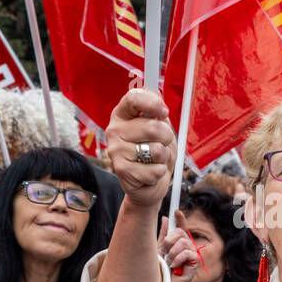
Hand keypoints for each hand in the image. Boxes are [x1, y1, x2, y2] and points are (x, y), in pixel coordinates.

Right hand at [106, 89, 174, 208]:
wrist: (150, 182)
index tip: (163, 112)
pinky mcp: (121, 170)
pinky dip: (158, 173)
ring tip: (154, 160)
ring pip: (156, 150)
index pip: (133, 98)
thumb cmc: (155, 153)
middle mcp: (115, 129)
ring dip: (163, 158)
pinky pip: (154, 169)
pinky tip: (149, 173)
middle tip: (161, 145)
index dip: (152, 103)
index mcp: (123, 114)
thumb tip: (160, 107)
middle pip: (153, 126)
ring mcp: (115, 150)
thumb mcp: (161, 129)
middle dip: (166, 138)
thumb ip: (159, 115)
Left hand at [158, 212, 199, 281]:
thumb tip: (166, 219)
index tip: (176, 211)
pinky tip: (174, 266)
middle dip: (169, 241)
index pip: (181, 228)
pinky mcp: (194, 262)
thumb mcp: (159, 250)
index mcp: (177, 243)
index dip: (180, 219)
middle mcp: (185, 247)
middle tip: (165, 252)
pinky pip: (187, 252)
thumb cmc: (161, 271)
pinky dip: (178, 259)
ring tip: (169, 262)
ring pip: (183, 242)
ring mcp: (191, 254)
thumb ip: (163, 235)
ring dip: (172, 252)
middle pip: (180, 233)